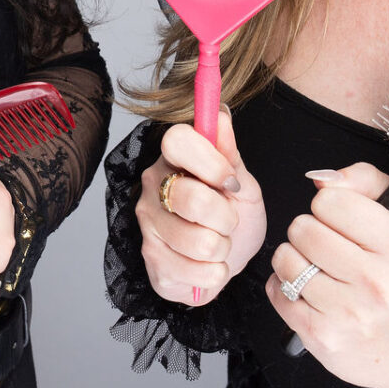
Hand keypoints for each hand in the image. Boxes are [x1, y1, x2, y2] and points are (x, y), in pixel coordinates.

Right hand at [135, 109, 264, 304]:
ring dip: (223, 248)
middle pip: (192, 198)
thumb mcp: (240, 184)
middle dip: (227, 217)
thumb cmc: (230, 215)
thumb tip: (221, 114)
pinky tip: (208, 264)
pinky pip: (199, 272)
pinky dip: (216, 273)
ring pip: (200, 241)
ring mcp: (148, 225)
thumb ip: (230, 153)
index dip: (211, 162)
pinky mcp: (153, 261)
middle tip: (228, 221)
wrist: (225, 259)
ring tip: (218, 243)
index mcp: (172, 160)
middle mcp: (151, 188)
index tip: (231, 181)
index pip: (177, 140)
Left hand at [264, 163, 388, 387]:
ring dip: (294, 260)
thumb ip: (368, 183)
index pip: (331, 200)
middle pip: (303, 228)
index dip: (329, 206)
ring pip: (286, 259)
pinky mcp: (323, 337)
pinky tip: (309, 292)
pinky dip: (285, 287)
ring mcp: (349, 313)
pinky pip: (277, 293)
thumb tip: (320, 178)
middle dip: (309, 232)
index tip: (341, 221)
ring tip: (318, 269)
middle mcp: (379, 282)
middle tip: (328, 247)